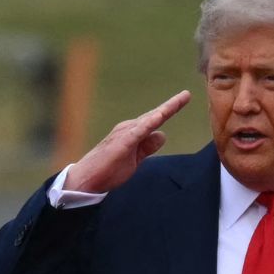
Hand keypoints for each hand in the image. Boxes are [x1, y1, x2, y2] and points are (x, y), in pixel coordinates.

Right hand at [63, 90, 190, 192]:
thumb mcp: (134, 158)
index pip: (155, 119)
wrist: (86, 179)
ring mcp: (125, 134)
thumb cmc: (108, 169)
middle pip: (155, 115)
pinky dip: (149, 123)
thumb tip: (162, 134)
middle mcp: (129, 128)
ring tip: (179, 101)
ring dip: (164, 110)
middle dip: (171, 105)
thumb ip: (148, 147)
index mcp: (133, 132)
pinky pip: (138, 132)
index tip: (185, 98)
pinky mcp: (121, 144)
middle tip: (187, 94)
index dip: (170, 109)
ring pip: (149, 120)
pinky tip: (159, 117)